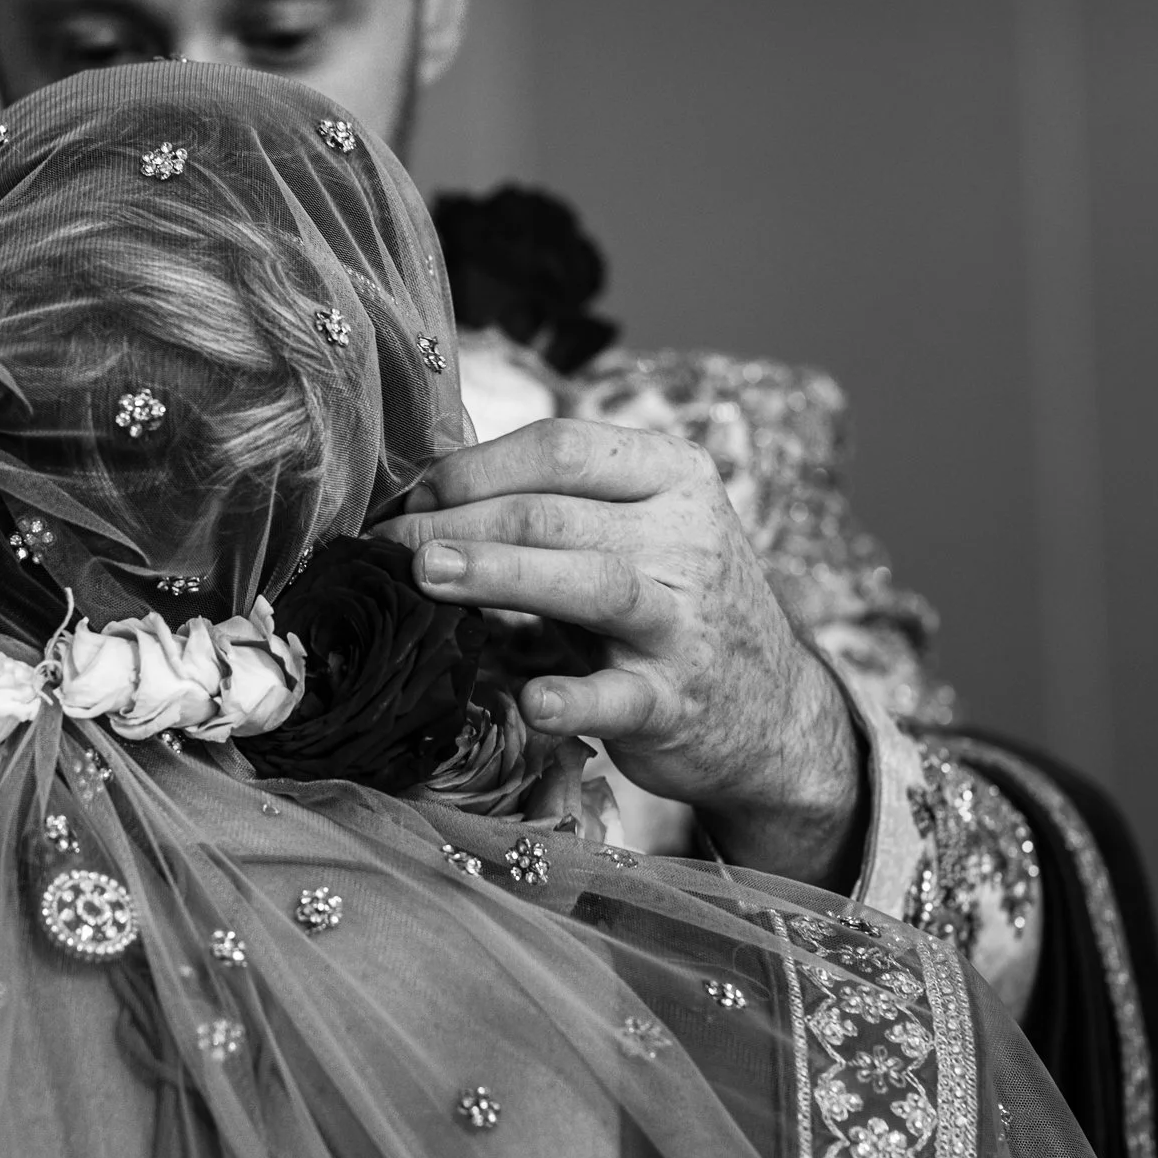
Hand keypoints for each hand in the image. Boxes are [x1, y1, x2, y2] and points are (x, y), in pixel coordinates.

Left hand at [373, 418, 864, 886]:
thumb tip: (423, 490)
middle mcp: (686, 538)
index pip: (562, 447)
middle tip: (386, 541)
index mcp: (672, 475)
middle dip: (458, 521)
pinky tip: (530, 699)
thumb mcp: (634, 531)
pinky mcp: (676, 702)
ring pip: (588, 583)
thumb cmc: (667, 603)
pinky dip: (572, 698)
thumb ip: (554, 503)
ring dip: (498, 574)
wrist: (771, 710)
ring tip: (425, 574)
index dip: (473, 467)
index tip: (410, 494)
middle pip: (554, 513)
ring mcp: (684, 622)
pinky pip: (617, 696)